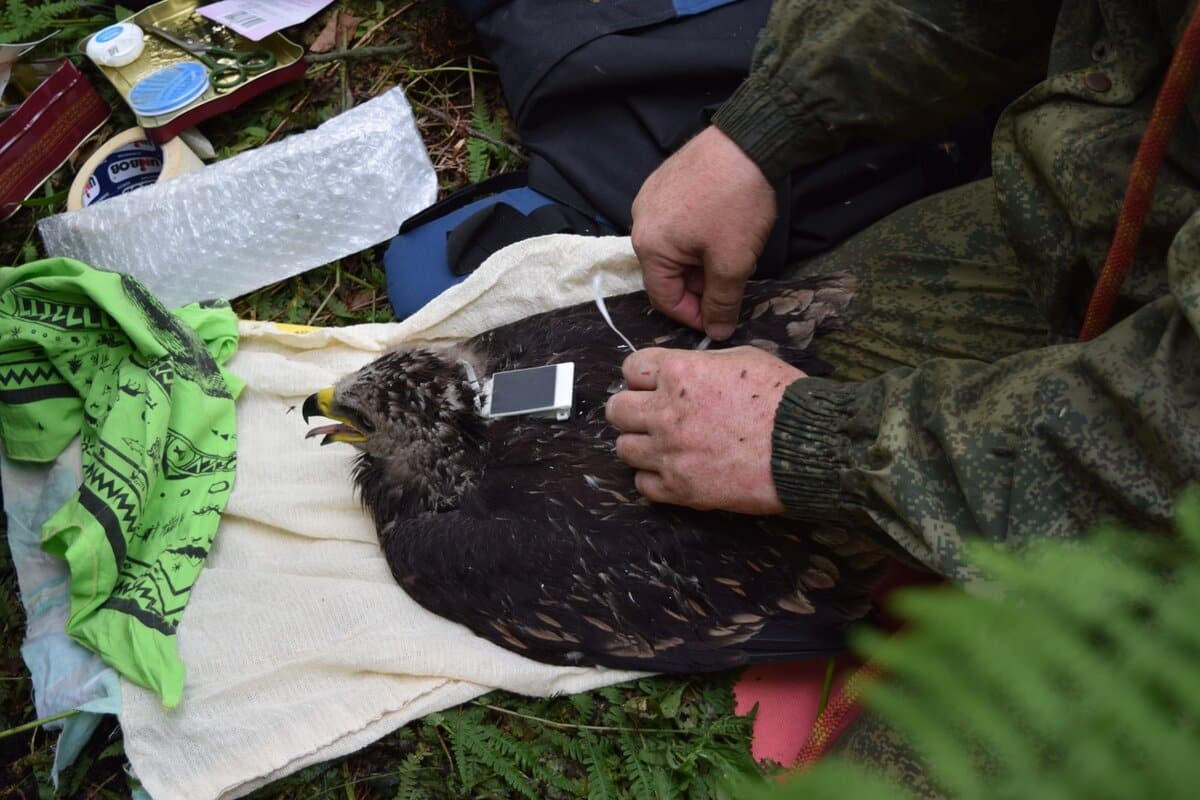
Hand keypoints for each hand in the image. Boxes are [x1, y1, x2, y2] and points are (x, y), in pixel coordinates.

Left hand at [605, 347, 803, 513]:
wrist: (807, 446)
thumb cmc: (783, 399)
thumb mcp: (741, 359)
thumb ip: (700, 365)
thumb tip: (685, 370)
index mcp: (679, 373)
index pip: (631, 368)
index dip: (643, 376)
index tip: (654, 384)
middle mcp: (665, 412)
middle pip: (616, 410)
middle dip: (632, 409)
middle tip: (653, 415)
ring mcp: (669, 453)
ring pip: (623, 448)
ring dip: (641, 445)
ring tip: (666, 445)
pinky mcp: (680, 488)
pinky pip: (642, 485)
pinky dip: (654, 478)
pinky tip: (675, 470)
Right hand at [631, 125, 776, 339]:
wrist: (748, 141)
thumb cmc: (736, 202)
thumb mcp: (733, 262)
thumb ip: (722, 302)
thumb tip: (717, 332)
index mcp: (649, 246)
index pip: (664, 299)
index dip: (693, 316)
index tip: (719, 320)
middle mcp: (640, 222)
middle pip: (666, 273)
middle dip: (698, 285)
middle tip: (731, 284)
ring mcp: (650, 198)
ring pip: (673, 249)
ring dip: (699, 261)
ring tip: (731, 253)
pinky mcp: (664, 182)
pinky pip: (676, 223)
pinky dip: (696, 236)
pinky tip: (722, 228)